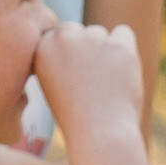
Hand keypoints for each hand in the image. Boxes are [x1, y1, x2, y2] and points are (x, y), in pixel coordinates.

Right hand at [35, 20, 147, 136]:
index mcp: (41, 46)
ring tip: (105, 83)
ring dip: (103, 50)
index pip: (56, 35)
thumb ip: (55, 56)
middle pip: (75, 30)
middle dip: (82, 48)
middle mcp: (63, 37)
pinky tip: (122, 69)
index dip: (65, 55)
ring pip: (99, 33)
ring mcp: (92, 38)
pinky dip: (125, 47)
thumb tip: (66, 32)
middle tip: (90, 79)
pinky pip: (123, 33)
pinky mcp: (119, 46)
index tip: (72, 76)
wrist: (102, 134)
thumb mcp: (51, 82)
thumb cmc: (76, 116)